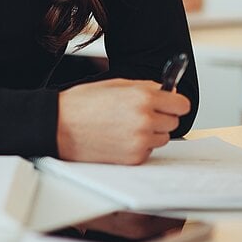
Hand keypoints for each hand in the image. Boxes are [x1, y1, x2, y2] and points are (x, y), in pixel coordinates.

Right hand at [56, 78, 190, 164]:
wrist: (60, 126)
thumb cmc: (82, 104)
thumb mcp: (114, 84)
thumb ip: (144, 87)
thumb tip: (165, 91)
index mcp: (142, 97)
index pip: (181, 104)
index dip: (174, 103)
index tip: (169, 104)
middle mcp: (145, 119)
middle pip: (173, 122)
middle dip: (161, 117)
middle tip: (141, 114)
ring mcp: (140, 140)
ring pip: (162, 138)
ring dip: (151, 133)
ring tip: (126, 126)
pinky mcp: (134, 157)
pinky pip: (148, 151)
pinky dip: (139, 145)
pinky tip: (120, 137)